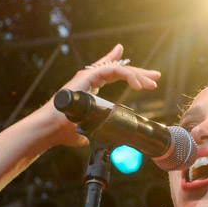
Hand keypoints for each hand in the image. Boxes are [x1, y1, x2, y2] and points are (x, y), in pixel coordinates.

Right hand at [45, 43, 160, 145]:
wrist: (52, 130)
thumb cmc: (65, 131)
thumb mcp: (91, 128)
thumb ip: (100, 127)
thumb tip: (104, 139)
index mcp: (91, 87)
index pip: (114, 75)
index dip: (131, 76)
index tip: (147, 82)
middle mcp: (90, 78)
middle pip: (119, 69)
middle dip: (139, 73)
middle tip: (155, 77)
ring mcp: (88, 75)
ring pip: (118, 67)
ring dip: (137, 74)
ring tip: (150, 84)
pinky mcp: (87, 75)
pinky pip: (113, 69)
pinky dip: (127, 75)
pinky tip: (137, 85)